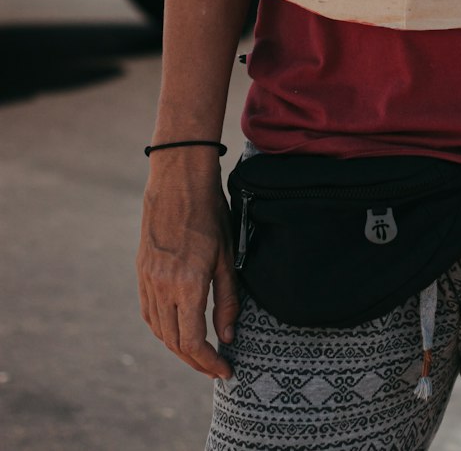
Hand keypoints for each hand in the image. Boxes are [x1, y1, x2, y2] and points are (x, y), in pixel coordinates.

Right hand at [137, 159, 239, 378]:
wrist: (177, 182)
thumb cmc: (209, 214)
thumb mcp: (227, 257)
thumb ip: (227, 300)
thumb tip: (228, 336)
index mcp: (187, 284)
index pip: (194, 341)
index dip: (208, 362)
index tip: (225, 369)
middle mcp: (163, 287)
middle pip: (175, 343)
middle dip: (196, 361)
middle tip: (215, 366)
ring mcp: (148, 280)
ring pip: (160, 331)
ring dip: (179, 348)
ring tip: (200, 352)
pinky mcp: (141, 272)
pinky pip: (149, 312)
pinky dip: (163, 329)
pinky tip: (177, 330)